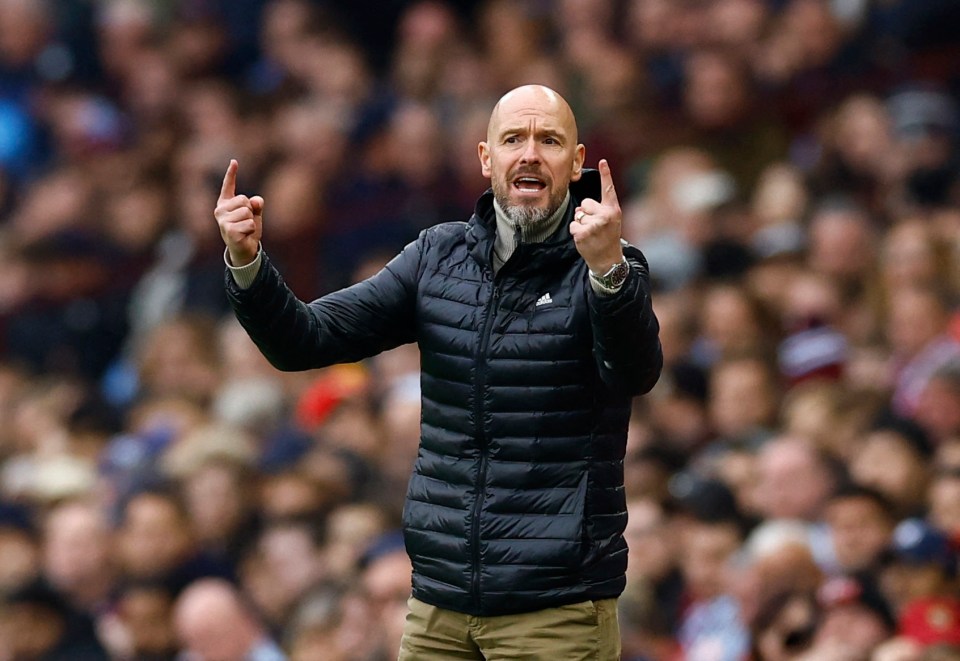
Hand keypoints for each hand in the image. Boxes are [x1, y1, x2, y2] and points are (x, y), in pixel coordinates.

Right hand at [214, 159, 262, 265]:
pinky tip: (245, 235)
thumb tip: (256, 201)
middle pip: (244, 200)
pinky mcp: (229, 231)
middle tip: (245, 222)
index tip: (234, 161)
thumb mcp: (254, 214)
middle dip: (250, 211)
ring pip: (248, 212)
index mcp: (225, 204)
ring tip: (245, 229)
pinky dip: (252, 230)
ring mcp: (223, 221)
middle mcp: (220, 211)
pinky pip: (250, 224)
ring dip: (251, 221)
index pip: (229, 186)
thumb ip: (256, 205)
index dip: (231, 173)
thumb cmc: (247, 230)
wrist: (245, 250)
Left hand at [569, 159, 622, 273]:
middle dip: (586, 213)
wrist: (608, 260)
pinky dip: (576, 232)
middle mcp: (605, 215)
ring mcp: (594, 225)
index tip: (603, 161)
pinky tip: (585, 239)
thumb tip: (579, 209)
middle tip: (596, 227)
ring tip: (591, 234)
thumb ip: (598, 210)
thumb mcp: (610, 221)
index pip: (608, 189)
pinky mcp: (583, 233)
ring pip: (578, 215)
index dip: (606, 174)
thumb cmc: (608, 238)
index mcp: (613, 210)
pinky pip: (573, 225)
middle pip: (585, 203)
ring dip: (581, 224)